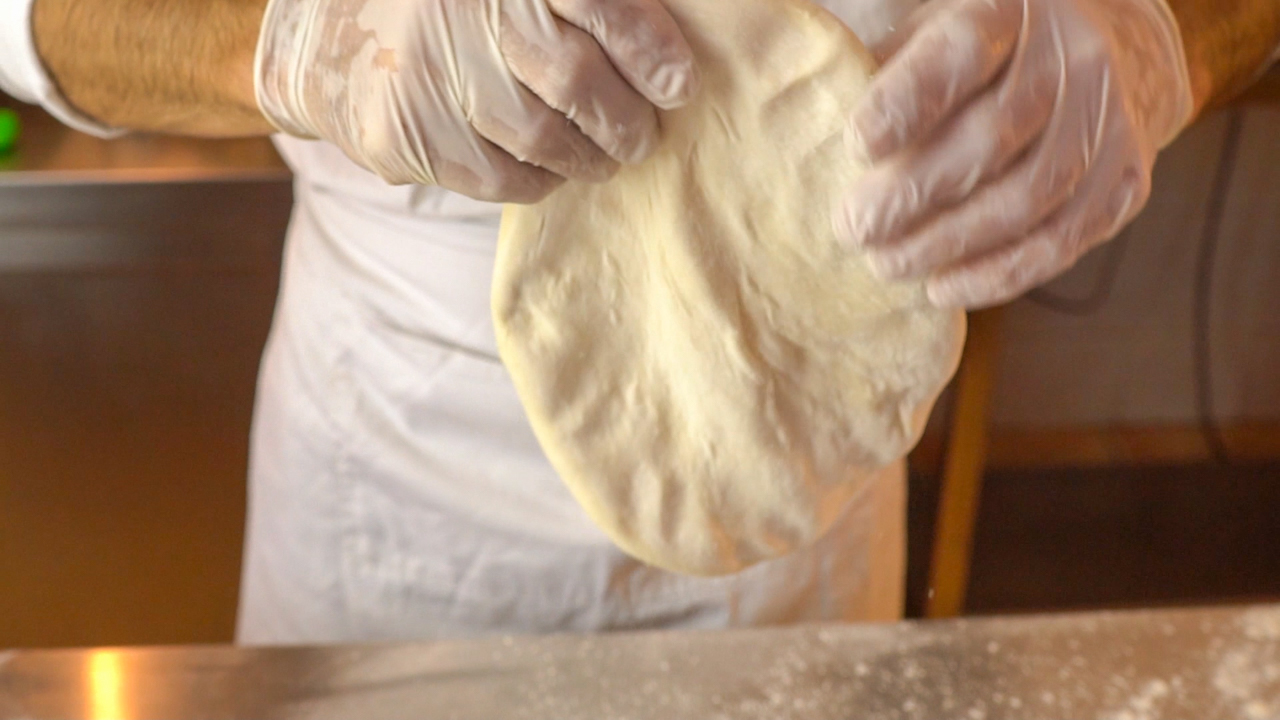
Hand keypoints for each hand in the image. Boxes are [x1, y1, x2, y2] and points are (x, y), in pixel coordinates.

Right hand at [254, 0, 697, 201]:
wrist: (326, 36)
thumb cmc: (451, 10)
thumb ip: (577, 8)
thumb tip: (664, 63)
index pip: (595, 3)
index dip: (647, 46)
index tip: (678, 85)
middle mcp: (458, 12)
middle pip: (574, 77)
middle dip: (625, 119)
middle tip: (642, 135)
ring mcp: (426, 73)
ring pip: (543, 137)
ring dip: (591, 157)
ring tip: (605, 155)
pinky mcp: (403, 134)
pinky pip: (502, 177)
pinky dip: (542, 180)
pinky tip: (550, 167)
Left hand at [834, 0, 1193, 308]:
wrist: (1105, 43)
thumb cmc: (980, 43)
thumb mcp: (924, 21)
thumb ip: (874, 57)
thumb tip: (796, 101)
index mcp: (1008, 10)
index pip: (960, 55)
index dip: (907, 103)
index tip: (857, 145)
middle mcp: (1071, 59)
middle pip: (992, 137)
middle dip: (914, 193)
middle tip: (854, 229)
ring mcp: (1106, 122)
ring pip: (1028, 199)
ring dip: (949, 243)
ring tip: (886, 265)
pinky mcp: (1124, 180)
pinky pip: (1063, 240)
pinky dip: (998, 274)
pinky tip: (943, 287)